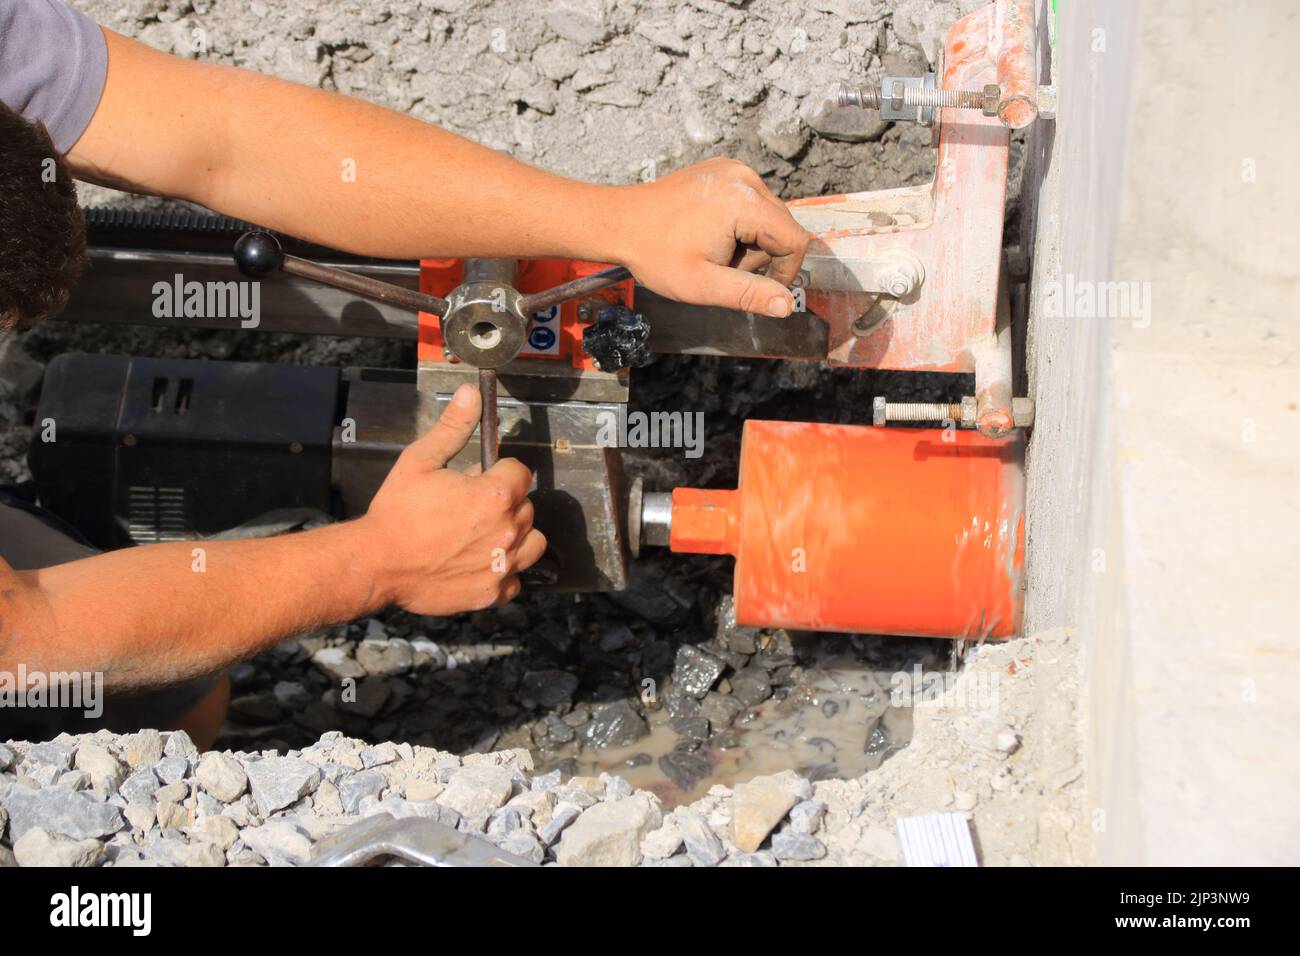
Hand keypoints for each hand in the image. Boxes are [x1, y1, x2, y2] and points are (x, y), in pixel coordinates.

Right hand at [354, 384, 545, 614]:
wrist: (377, 563)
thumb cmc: (396, 512)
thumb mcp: (421, 460)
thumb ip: (453, 428)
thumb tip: (471, 394)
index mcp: (495, 496)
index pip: (519, 473)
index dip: (499, 472)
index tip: (478, 479)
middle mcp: (507, 530)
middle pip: (525, 506)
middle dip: (504, 502)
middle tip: (469, 507)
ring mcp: (503, 564)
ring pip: (531, 542)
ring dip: (515, 535)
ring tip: (483, 534)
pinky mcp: (493, 592)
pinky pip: (516, 578)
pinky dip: (504, 571)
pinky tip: (479, 562)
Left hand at [615, 158, 809, 317]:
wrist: (620, 222)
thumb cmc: (655, 254)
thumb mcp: (702, 285)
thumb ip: (748, 295)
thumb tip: (786, 306)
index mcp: (744, 202)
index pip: (795, 240)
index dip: (785, 271)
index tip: (758, 288)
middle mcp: (744, 177)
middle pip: (781, 227)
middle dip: (760, 257)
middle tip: (721, 267)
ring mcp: (733, 169)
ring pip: (766, 216)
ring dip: (748, 242)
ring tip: (712, 250)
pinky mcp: (723, 170)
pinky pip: (750, 202)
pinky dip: (738, 224)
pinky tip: (709, 233)